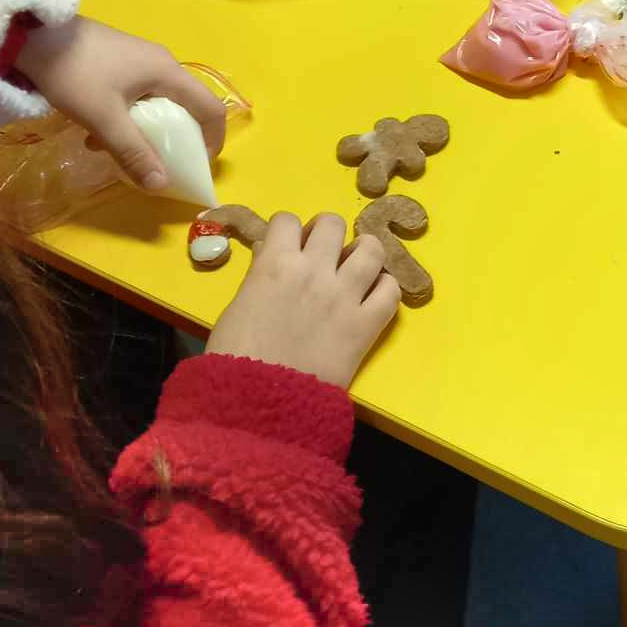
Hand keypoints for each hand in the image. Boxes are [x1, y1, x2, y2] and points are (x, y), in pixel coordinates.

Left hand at [14, 17, 226, 190]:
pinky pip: (136, 97)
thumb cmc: (76, 74)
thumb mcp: (104, 119)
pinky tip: (94, 131)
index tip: (197, 166)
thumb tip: (161, 185)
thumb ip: (133, 152)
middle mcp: (161, 64)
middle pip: (184, 108)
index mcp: (167, 73)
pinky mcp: (120, 63)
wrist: (32, 34)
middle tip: (153, 164)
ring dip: (141, 132)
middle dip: (171, 141)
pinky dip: (124, 119)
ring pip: (156, 105)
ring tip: (109, 150)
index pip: (211, 108)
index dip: (213, 140)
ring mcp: (140, 61)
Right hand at [206, 213, 400, 389]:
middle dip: (326, 234)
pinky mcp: (366, 324)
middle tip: (323, 254)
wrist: (259, 405)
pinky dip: (384, 289)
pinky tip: (372, 298)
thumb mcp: (237, 308)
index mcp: (275, 264)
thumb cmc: (235, 359)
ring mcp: (345, 295)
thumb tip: (269, 257)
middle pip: (332, 224)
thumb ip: (258, 277)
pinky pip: (391, 291)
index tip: (289, 245)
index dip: (287, 231)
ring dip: (364, 252)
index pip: (287, 221)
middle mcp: (314, 270)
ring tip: (356, 266)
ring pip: (371, 249)